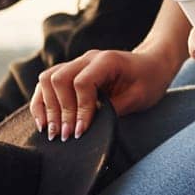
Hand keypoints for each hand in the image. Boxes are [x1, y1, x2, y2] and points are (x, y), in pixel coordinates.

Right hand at [30, 48, 174, 140]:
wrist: (152, 63)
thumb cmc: (149, 79)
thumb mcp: (139, 96)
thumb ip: (114, 109)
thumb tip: (89, 126)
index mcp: (106, 60)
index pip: (81, 82)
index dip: (79, 109)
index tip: (81, 131)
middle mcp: (87, 59)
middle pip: (59, 79)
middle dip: (59, 111)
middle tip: (65, 136)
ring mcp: (77, 63)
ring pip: (48, 78)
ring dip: (47, 107)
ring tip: (52, 132)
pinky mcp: (71, 72)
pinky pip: (48, 83)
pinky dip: (42, 102)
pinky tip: (44, 122)